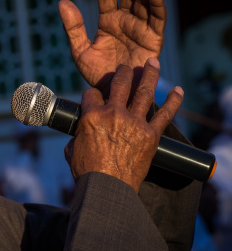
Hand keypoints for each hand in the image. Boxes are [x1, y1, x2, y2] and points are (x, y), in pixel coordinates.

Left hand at [59, 0, 165, 91]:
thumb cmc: (97, 74)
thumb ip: (73, 27)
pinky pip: (157, 18)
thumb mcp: (80, 51)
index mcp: (108, 21)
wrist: (113, 95)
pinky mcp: (154, 38)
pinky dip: (156, 3)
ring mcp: (140, 28)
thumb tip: (62, 2)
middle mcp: (126, 20)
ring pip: (143, 1)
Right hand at [64, 58, 182, 192]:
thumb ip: (76, 137)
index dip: (92, 94)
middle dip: (122, 72)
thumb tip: (78, 138)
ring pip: (144, 92)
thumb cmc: (86, 171)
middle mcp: (114, 114)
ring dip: (149, 74)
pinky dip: (174, 101)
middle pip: (120, 84)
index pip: (91, 94)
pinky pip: (165, 114)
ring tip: (152, 62)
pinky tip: (178, 90)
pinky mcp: (150, 135)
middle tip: (125, 67)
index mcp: (92, 116)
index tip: (95, 96)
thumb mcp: (72, 150)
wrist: (107, 188)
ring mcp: (134, 123)